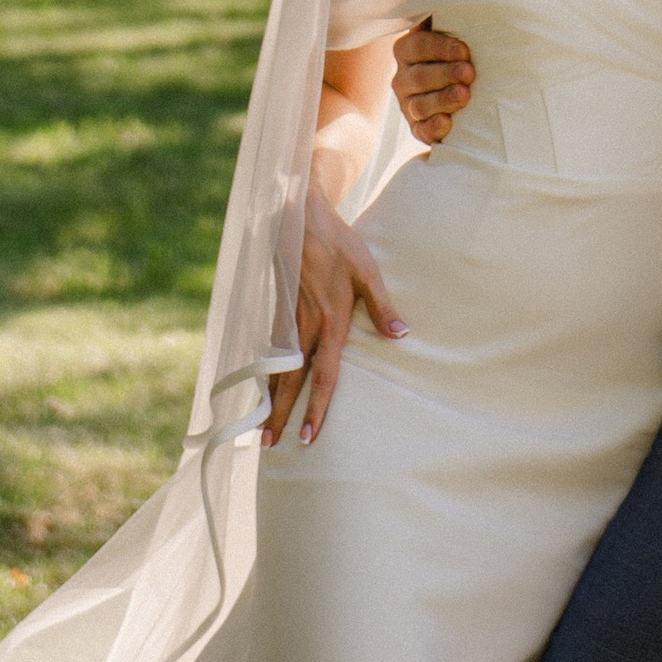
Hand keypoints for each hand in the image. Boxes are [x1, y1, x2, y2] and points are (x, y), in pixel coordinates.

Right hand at [264, 187, 404, 444]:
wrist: (301, 215)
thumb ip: (382, 306)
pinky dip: (264, 373)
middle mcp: (306, 326)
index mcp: (331, 322)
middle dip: (281, 416)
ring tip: (259, 429)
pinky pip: (269, 349)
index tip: (308, 438)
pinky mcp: (277, 308)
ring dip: (269, 399)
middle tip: (270, 446)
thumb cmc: (340, 243)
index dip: (316, 409)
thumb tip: (402, 335)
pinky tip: (261, 389)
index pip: (323, 376)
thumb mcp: (368, 270)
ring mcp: (288, 318)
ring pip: (277, 368)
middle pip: (292, 381)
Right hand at [391, 15, 474, 147]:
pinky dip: (434, 128)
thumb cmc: (461, 52)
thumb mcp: (453, 31)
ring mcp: (408, 104)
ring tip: (465, 95)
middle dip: (446, 74)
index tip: (465, 50)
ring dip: (443, 100)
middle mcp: (403, 77)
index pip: (420, 46)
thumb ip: (453, 16)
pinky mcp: (418, 127)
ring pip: (420, 105)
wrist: (463, 86)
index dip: (442, 48)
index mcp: (408, 49)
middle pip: (421, 77)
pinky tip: (448, 123)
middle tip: (470, 73)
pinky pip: (421, 130)